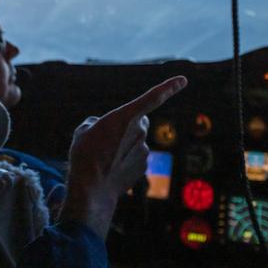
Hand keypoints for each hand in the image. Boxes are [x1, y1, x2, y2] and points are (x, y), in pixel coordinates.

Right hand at [60, 76, 187, 238]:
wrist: (91, 188)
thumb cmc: (85, 156)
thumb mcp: (83, 131)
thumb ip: (98, 123)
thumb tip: (102, 127)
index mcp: (125, 117)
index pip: (152, 98)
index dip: (169, 87)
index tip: (183, 80)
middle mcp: (139, 131)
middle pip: (140, 121)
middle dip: (130, 125)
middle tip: (109, 136)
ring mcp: (144, 150)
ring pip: (136, 141)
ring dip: (124, 145)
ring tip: (105, 157)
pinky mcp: (144, 166)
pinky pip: (136, 157)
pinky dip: (126, 160)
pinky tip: (112, 168)